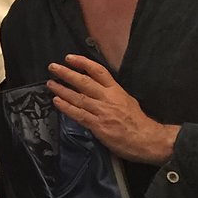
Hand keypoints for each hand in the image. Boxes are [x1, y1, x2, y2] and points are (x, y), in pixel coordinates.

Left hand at [47, 55, 179, 163]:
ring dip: (62, 89)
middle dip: (67, 73)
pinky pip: (78, 114)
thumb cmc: (137, 121)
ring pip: (78, 97)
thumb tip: (97, 89)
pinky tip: (56, 101)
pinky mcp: (97, 125)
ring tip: (50, 83)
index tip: (69, 58)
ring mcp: (101, 111)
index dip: (82, 63)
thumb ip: (112, 93)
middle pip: (84, 82)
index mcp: (116, 90)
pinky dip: (66, 107)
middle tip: (52, 67)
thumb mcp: (127, 100)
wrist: (147, 139)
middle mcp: (107, 98)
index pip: (98, 71)